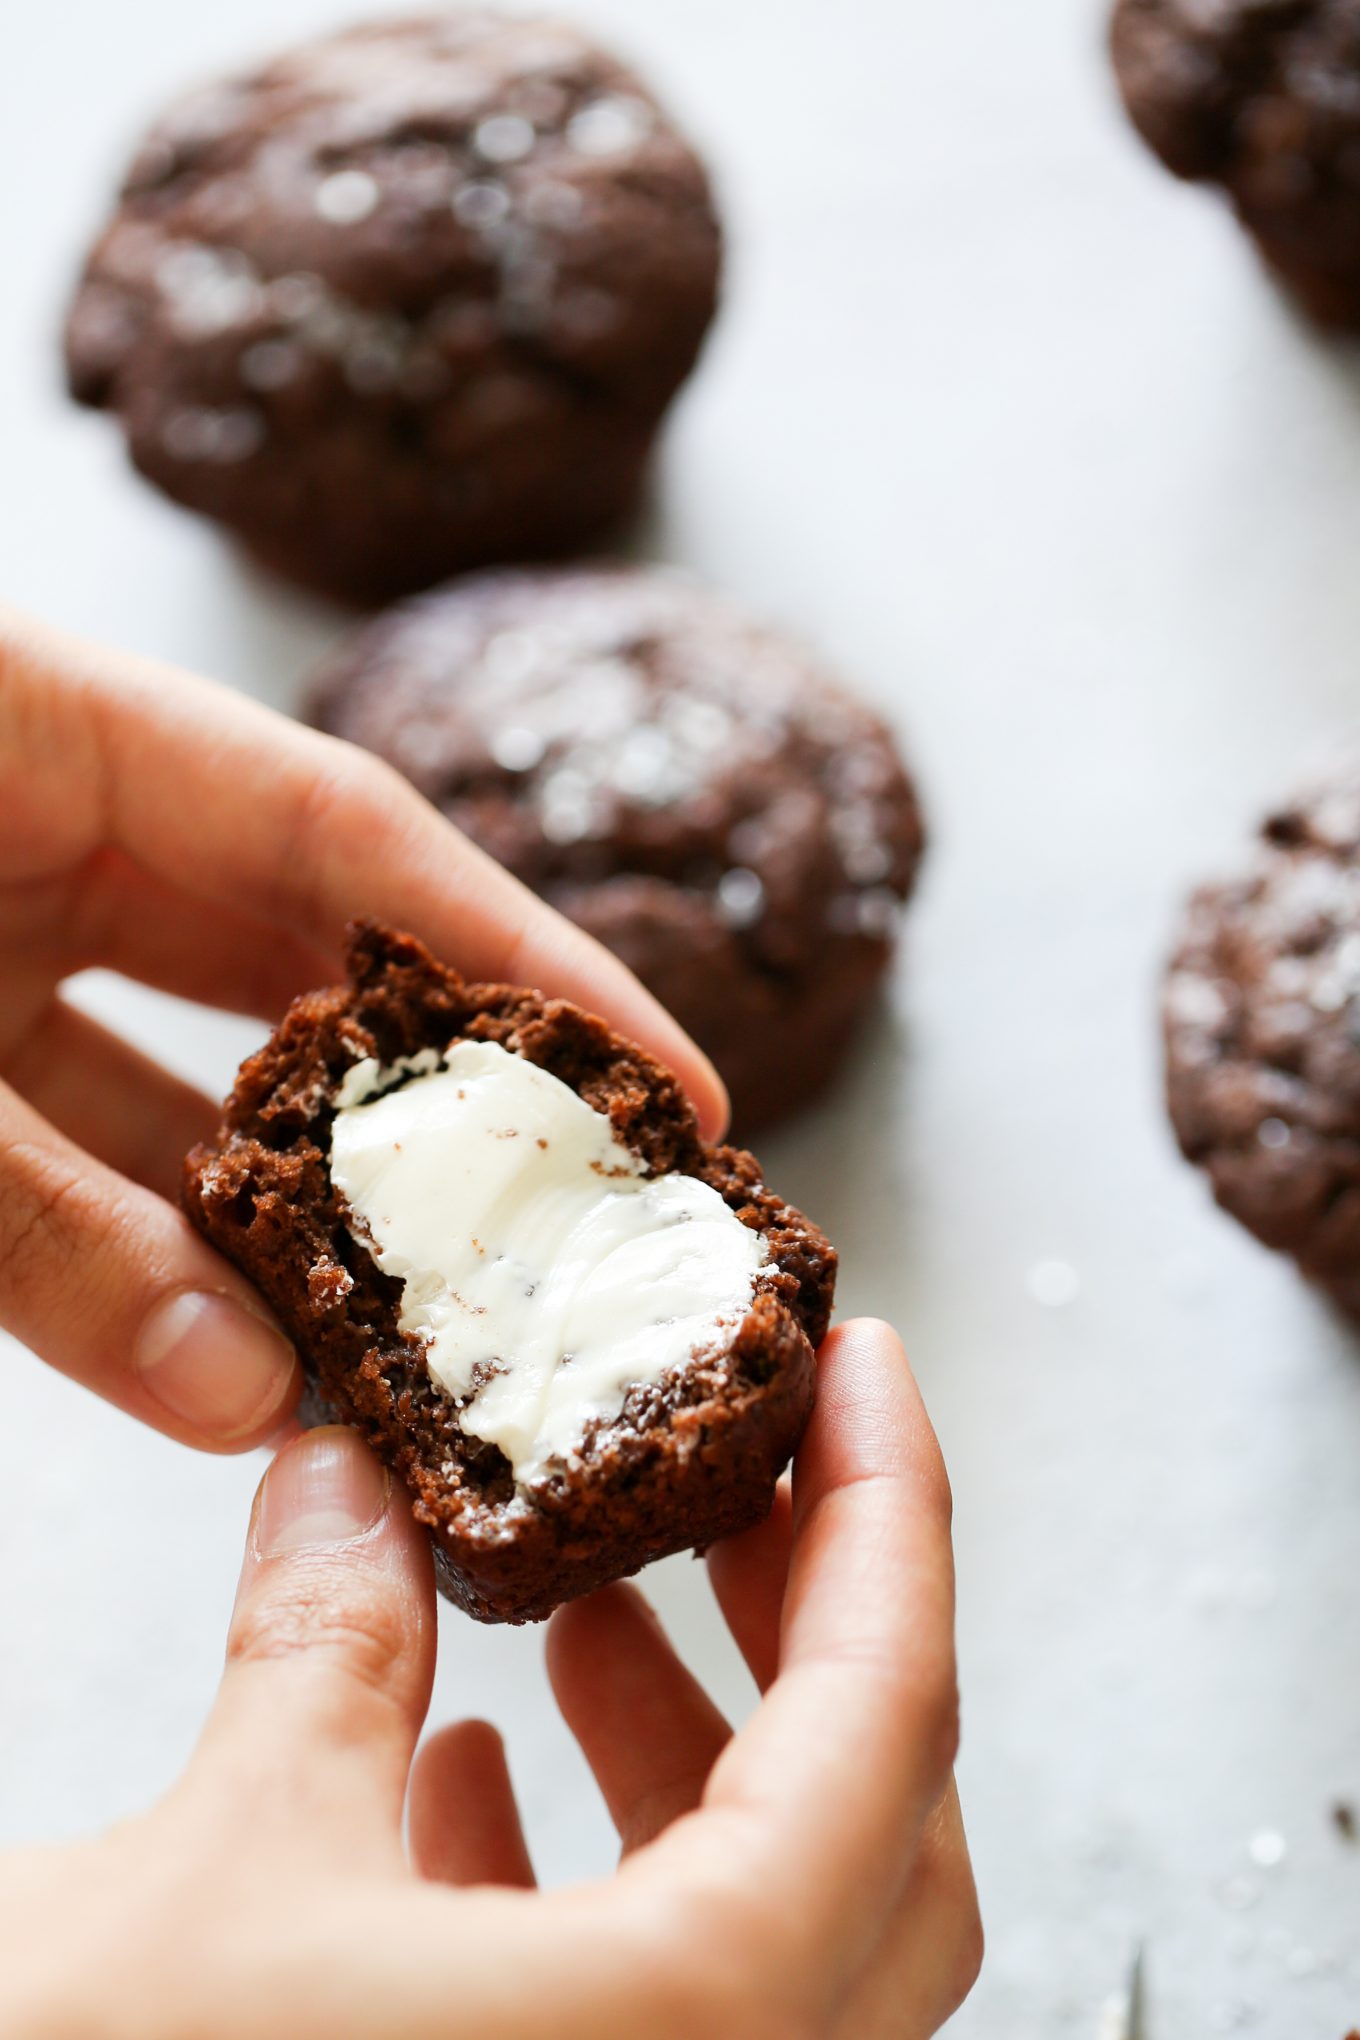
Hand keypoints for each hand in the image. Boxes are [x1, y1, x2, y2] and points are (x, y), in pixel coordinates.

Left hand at [0, 606, 723, 1451]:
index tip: (670, 1083)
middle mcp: (41, 821)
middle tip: (578, 1228)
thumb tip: (240, 1397)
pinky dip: (151, 1231)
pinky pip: (75, 1128)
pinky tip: (241, 1338)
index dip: (523, 954)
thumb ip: (33, 1223)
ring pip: (191, 1067)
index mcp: (43, 721)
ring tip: (426, 1332)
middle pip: (301, 951)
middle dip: (432, 1097)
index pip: (350, 831)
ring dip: (293, 1205)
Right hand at [0, 1320, 979, 2038]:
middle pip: (875, 1827)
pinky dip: (594, 1883)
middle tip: (733, 1479)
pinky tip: (466, 1793)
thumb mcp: (217, 1872)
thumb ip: (322, 1653)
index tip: (868, 1372)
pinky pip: (652, 2019)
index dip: (897, 1509)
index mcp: (699, 2035)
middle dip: (808, 1624)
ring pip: (769, 1929)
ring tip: (581, 1615)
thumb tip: (349, 1486)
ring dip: (691, 1752)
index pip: (892, 1716)